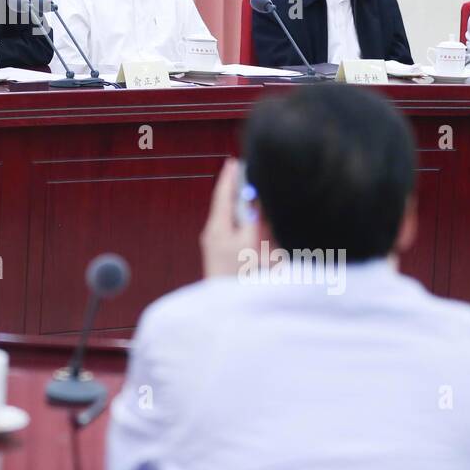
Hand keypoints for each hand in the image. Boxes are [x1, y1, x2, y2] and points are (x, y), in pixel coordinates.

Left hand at [200, 158, 255, 278]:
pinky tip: (252, 225)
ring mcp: (215, 247)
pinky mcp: (221, 257)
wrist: (227, 308)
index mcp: (217, 227)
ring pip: (231, 221)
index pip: (222, 195)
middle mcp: (213, 234)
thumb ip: (256, 220)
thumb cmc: (241, 276)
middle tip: (245, 174)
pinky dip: (242, 225)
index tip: (234, 162)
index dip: (229, 178)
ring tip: (251, 197)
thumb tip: (256, 200)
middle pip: (226, 207)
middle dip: (237, 192)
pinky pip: (233, 233)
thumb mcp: (253, 243)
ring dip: (241, 209)